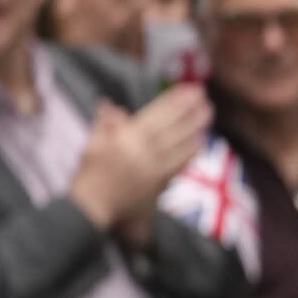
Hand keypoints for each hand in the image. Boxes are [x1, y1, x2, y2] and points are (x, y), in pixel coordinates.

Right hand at [71, 85, 212, 231]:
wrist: (93, 207)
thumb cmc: (90, 175)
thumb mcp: (92, 145)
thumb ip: (104, 124)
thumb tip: (113, 106)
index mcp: (124, 141)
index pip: (154, 117)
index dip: (172, 102)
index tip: (187, 90)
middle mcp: (142, 154)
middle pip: (171, 129)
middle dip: (189, 113)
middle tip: (205, 98)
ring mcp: (152, 170)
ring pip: (178, 146)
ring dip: (195, 129)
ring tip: (208, 114)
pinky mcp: (158, 186)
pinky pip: (178, 166)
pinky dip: (190, 154)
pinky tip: (199, 143)